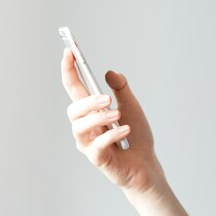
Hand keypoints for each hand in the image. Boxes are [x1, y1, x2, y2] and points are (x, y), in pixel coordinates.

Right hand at [61, 48, 166, 200]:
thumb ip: (121, 89)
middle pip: (73, 109)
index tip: (69, 52)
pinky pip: (96, 145)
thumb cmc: (136, 136)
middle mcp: (85, 126)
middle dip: (88, 102)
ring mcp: (88, 143)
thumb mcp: (132, 106)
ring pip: (79, 127)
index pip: (74, 88)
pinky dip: (111, 135)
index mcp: (91, 111)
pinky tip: (125, 130)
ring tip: (117, 115)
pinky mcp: (97, 158)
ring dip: (98, 118)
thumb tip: (110, 72)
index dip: (69, 70)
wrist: (146, 163)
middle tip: (107, 99)